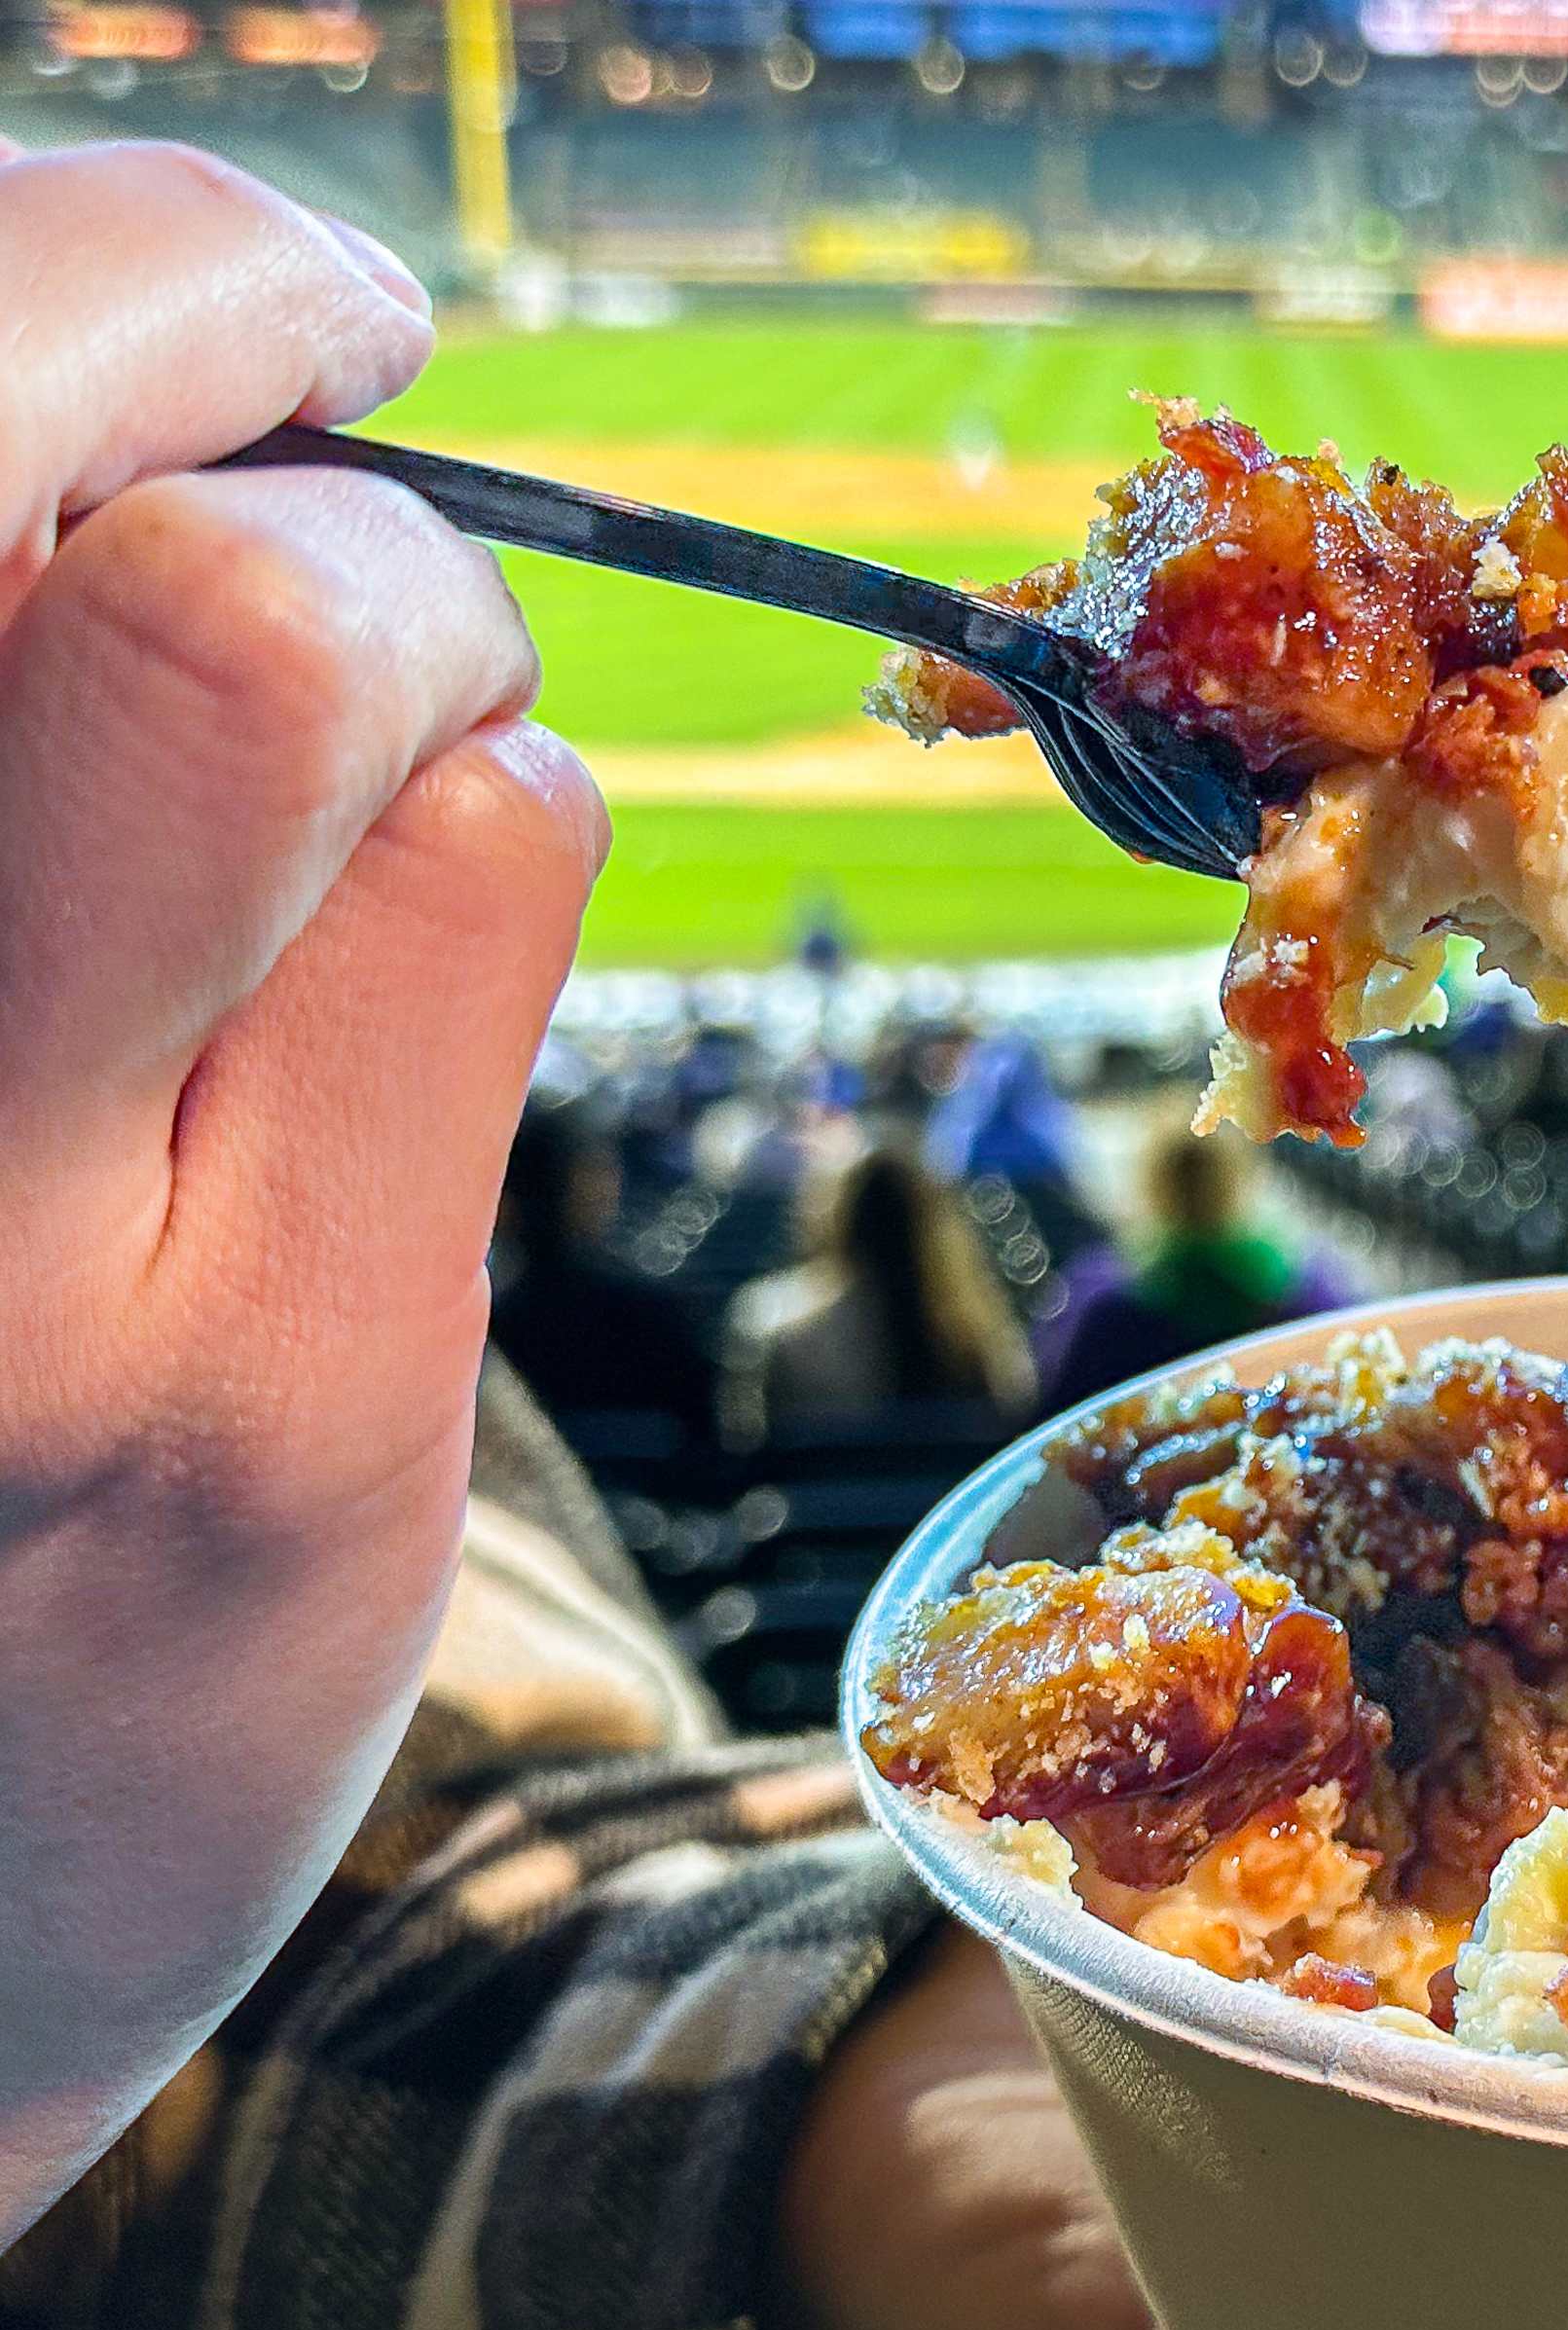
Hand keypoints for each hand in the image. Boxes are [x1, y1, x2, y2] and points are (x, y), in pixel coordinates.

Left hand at [0, 141, 605, 2243]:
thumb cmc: (77, 1718)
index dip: (395, 538)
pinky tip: (7, 633)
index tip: (445, 494)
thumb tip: (457, 659)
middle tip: (301, 336)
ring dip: (21, 395)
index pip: (243, 646)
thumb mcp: (333, 1432)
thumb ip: (403, 1019)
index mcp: (41, 1272)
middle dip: (172, 308)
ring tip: (103, 489)